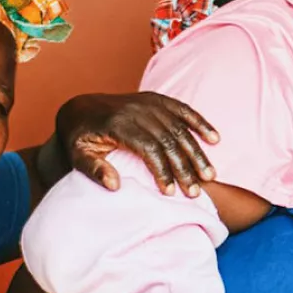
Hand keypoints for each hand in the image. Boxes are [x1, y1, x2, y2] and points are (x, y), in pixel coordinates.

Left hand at [58, 92, 219, 196]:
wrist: (80, 108)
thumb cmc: (79, 137)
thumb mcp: (78, 155)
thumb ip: (94, 170)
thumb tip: (115, 186)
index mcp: (118, 123)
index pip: (148, 148)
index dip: (162, 170)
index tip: (169, 192)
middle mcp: (137, 110)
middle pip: (169, 140)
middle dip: (185, 167)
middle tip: (195, 191)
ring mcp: (149, 103)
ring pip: (181, 128)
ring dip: (197, 152)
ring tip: (209, 175)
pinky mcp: (157, 100)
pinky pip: (184, 110)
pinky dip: (201, 123)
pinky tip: (215, 139)